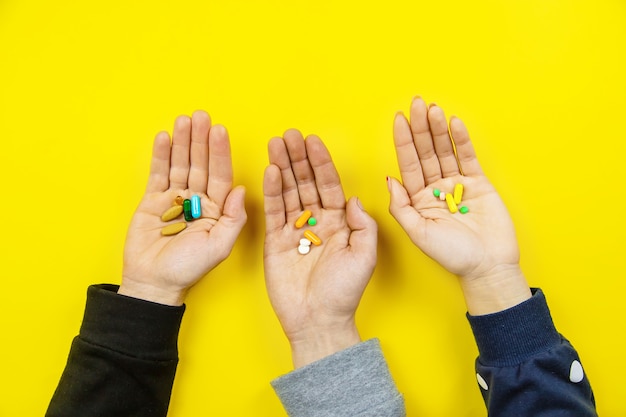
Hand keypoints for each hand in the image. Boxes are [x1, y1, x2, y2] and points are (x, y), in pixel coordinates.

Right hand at [119, 111, 246, 305]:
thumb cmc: (189, 270)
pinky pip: (159, 173)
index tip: (220, 130)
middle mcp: (199, 200)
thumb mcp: (218, 247)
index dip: (221, 153)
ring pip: (181, 164)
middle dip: (201, 140)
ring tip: (184, 120)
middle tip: (201, 116)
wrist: (154, 283)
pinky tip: (164, 137)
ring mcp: (176, 198)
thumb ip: (233, 219)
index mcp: (218, 210)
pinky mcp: (153, 200)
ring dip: (183, 142)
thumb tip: (242, 189)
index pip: (221, 175)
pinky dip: (161, 155)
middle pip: (201, 164)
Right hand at [263, 129, 377, 367]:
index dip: (321, 162)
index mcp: (339, 222)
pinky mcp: (275, 241)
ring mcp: (294, 230)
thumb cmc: (345, 291)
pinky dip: (272, 191)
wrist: (319, 320)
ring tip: (276, 143)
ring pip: (288, 191)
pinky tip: (271, 171)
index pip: (329, 184)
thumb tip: (355, 198)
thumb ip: (363, 225)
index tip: (313, 141)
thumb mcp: (364, 256)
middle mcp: (316, 221)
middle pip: (306, 182)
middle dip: (298, 158)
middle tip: (290, 135)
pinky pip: (274, 212)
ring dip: (283, 167)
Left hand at [388, 97, 529, 313]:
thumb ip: (402, 207)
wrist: (487, 267)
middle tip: (416, 103)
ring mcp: (458, 184)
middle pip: (426, 151)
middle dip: (420, 127)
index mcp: (418, 198)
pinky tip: (454, 123)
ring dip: (439, 129)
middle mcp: (436, 187)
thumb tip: (390, 180)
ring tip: (433, 109)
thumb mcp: (418, 233)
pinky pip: (468, 157)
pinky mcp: (479, 183)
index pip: (408, 163)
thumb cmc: (451, 255)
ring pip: (445, 151)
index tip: (398, 119)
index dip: (403, 141)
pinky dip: (462, 140)